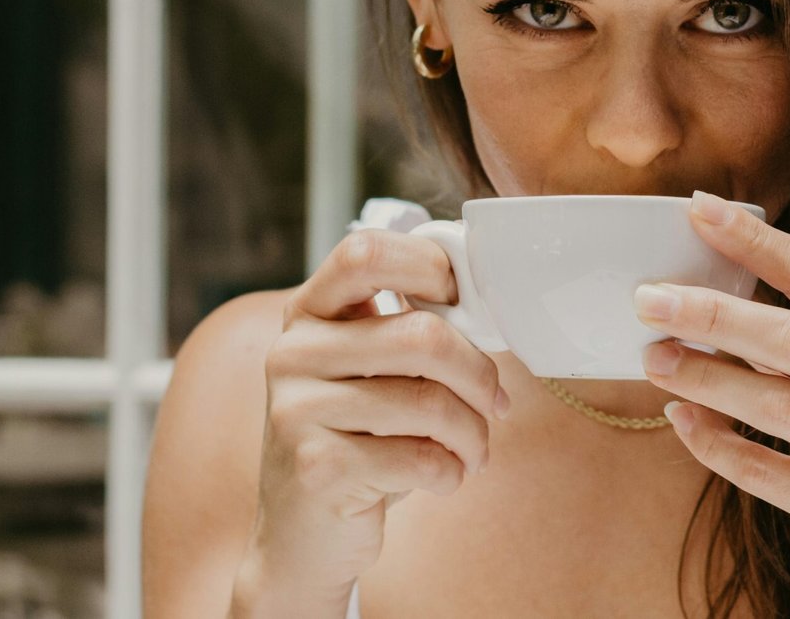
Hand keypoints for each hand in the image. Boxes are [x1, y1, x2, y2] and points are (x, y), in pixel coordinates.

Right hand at [236, 230, 510, 610]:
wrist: (301, 537)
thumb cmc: (355, 441)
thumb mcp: (370, 374)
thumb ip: (407, 329)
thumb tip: (486, 305)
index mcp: (308, 313)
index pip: (365, 252)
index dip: (428, 267)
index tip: (463, 303)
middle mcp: (293, 353)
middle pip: (421, 336)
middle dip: (478, 374)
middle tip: (496, 402)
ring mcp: (297, 411)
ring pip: (430, 403)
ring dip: (473, 434)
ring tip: (474, 449)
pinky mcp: (317, 468)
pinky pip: (421, 458)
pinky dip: (452, 472)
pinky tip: (445, 476)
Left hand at [633, 191, 789, 615]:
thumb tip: (714, 302)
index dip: (758, 242)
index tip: (702, 210)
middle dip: (718, 315)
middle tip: (651, 300)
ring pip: (782, 405)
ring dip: (708, 379)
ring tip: (656, 358)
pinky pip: (770, 473)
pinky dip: (718, 445)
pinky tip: (683, 422)